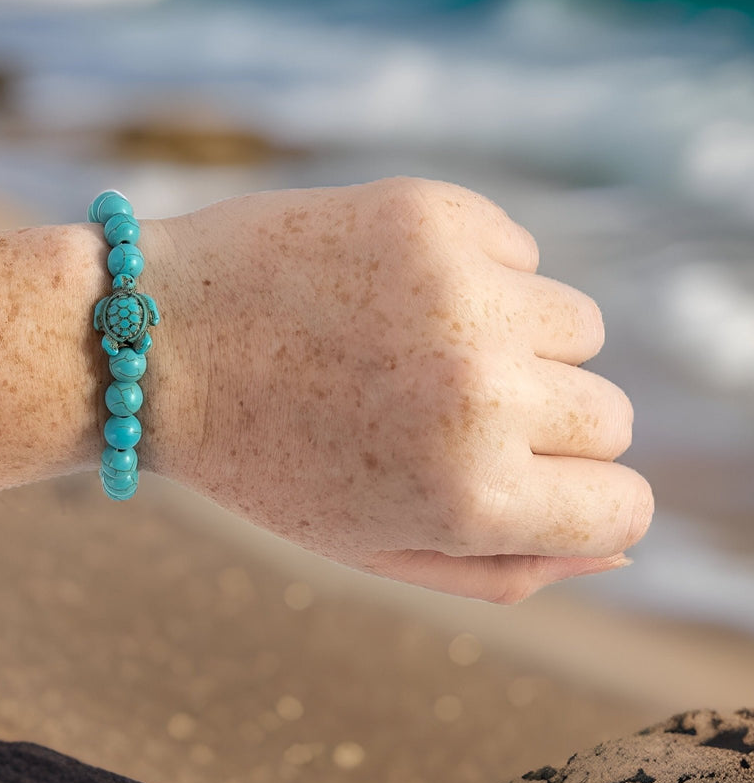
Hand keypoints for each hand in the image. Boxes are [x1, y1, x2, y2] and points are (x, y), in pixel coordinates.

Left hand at [144, 177, 652, 602]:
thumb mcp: (369, 544)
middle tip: (440, 411)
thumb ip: (500, 567)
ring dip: (515, 342)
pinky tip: (392, 290)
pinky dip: (477, 273)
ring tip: (416, 347)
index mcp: (469, 498)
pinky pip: (519, 251)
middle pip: (610, 415)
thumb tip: (618, 545)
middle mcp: (481, 395)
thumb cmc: (262, 456)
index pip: (624, 503)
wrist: (157, 341)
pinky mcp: (432, 214)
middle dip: (541, 423)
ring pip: (577, 325)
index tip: (525, 479)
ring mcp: (461, 293)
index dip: (578, 496)